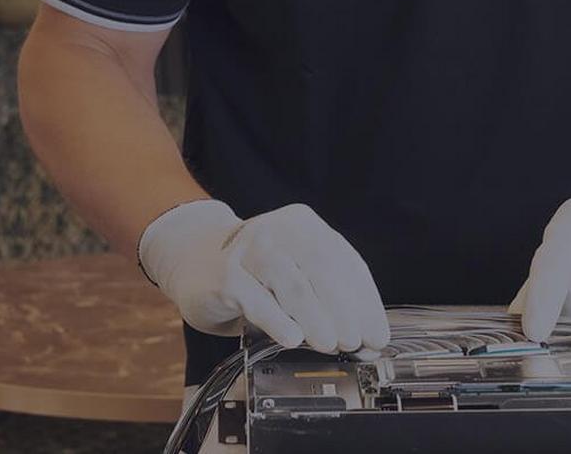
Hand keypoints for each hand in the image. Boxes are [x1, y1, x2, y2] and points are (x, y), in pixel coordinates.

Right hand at [138, 199, 390, 353]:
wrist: (193, 257)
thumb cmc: (254, 272)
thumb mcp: (293, 277)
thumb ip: (326, 299)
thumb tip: (363, 337)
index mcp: (305, 227)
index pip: (345, 262)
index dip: (365, 301)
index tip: (377, 334)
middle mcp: (280, 230)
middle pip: (322, 270)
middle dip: (344, 310)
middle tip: (355, 341)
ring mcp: (250, 249)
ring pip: (292, 284)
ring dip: (317, 318)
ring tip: (332, 344)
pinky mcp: (226, 274)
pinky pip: (257, 299)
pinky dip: (278, 320)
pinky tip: (292, 338)